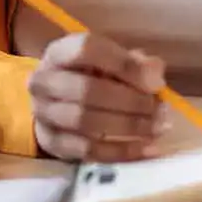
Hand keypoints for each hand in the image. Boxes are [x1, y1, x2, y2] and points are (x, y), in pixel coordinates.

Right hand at [28, 33, 167, 161]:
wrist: (55, 102)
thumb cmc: (87, 76)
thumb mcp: (108, 61)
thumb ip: (132, 63)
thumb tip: (155, 74)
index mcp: (59, 52)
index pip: (87, 50)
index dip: (123, 64)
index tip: (155, 81)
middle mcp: (43, 80)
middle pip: (86, 90)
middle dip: (129, 102)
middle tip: (159, 110)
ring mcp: (42, 114)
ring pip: (85, 122)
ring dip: (126, 126)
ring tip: (155, 128)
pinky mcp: (50, 144)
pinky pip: (86, 151)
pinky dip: (119, 151)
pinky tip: (144, 149)